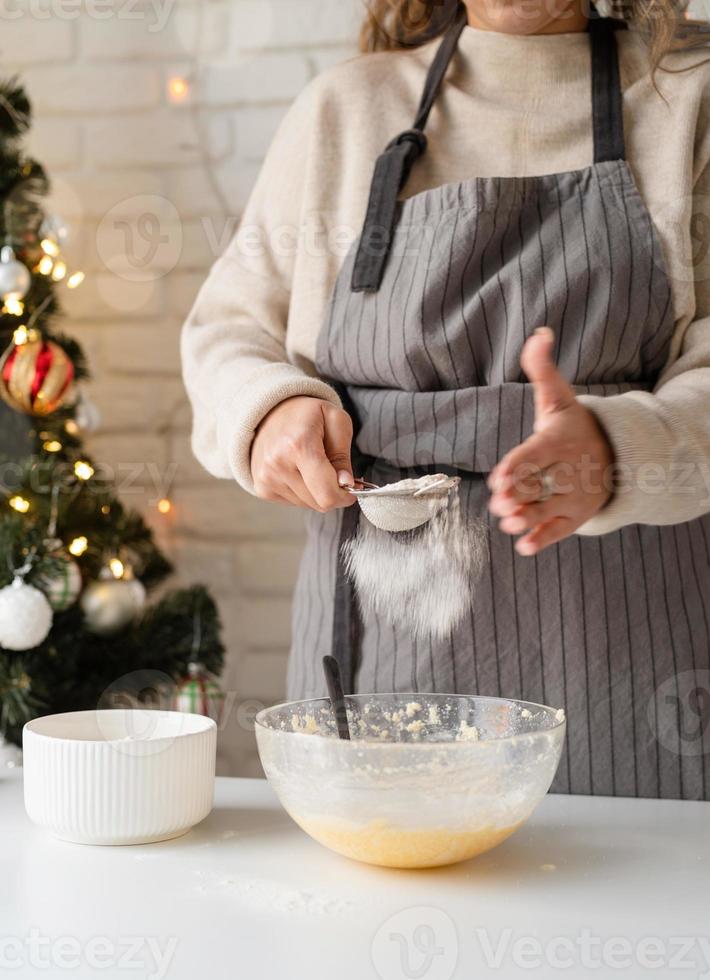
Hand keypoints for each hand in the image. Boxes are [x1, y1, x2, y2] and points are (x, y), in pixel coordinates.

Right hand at [251, 396, 355, 511]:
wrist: (271, 412)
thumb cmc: (307, 414)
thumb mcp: (336, 421)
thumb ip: (343, 456)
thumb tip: (346, 484)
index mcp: (299, 445)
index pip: (327, 493)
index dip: (345, 496)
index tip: (352, 487)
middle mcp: (278, 464)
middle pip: (319, 503)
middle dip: (332, 492)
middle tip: (334, 472)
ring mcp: (266, 478)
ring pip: (307, 505)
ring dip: (316, 492)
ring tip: (312, 466)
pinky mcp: (262, 487)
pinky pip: (293, 503)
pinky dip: (302, 492)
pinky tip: (299, 471)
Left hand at [488, 327, 613, 554]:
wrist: (613, 455)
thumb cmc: (571, 425)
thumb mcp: (557, 397)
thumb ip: (542, 369)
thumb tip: (539, 334)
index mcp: (558, 442)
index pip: (535, 455)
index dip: (517, 467)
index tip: (499, 478)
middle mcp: (568, 471)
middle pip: (540, 485)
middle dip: (519, 495)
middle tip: (499, 504)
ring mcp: (573, 496)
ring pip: (548, 509)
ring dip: (528, 518)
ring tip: (507, 523)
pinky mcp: (575, 516)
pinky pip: (559, 529)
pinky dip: (543, 539)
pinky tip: (524, 548)